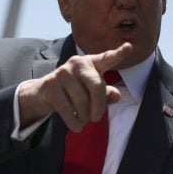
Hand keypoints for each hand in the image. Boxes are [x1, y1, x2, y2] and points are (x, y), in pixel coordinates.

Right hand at [18, 42, 132, 131]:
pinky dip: (75, 122)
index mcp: (90, 63)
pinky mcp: (51, 85)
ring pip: (82, 101)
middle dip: (99, 106)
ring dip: (84, 117)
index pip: (106, 59)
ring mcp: (62, 72)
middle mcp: (77, 63)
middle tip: (96, 118)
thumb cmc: (72, 92)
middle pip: (97, 86)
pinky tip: (76, 126)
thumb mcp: (90, 92)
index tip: (129, 47)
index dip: (118, 54)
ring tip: (83, 120)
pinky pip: (68, 109)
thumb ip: (106, 94)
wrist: (43, 93)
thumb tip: (116, 95)